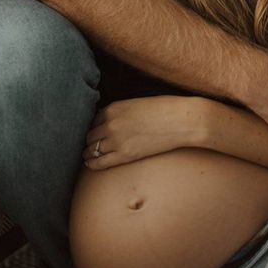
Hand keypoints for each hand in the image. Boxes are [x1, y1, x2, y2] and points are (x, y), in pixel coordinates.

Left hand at [83, 96, 204, 168]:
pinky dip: (92, 163)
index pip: (93, 119)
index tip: (94, 132)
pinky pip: (100, 162)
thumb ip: (121, 111)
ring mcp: (116, 140)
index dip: (93, 126)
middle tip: (90, 145)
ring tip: (87, 155)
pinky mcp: (124, 155)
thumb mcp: (137, 103)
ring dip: (88, 152)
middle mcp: (110, 123)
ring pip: (91, 149)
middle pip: (90, 134)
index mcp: (113, 107)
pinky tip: (90, 163)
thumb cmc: (164, 109)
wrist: (180, 120)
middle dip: (89, 140)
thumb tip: (113, 120)